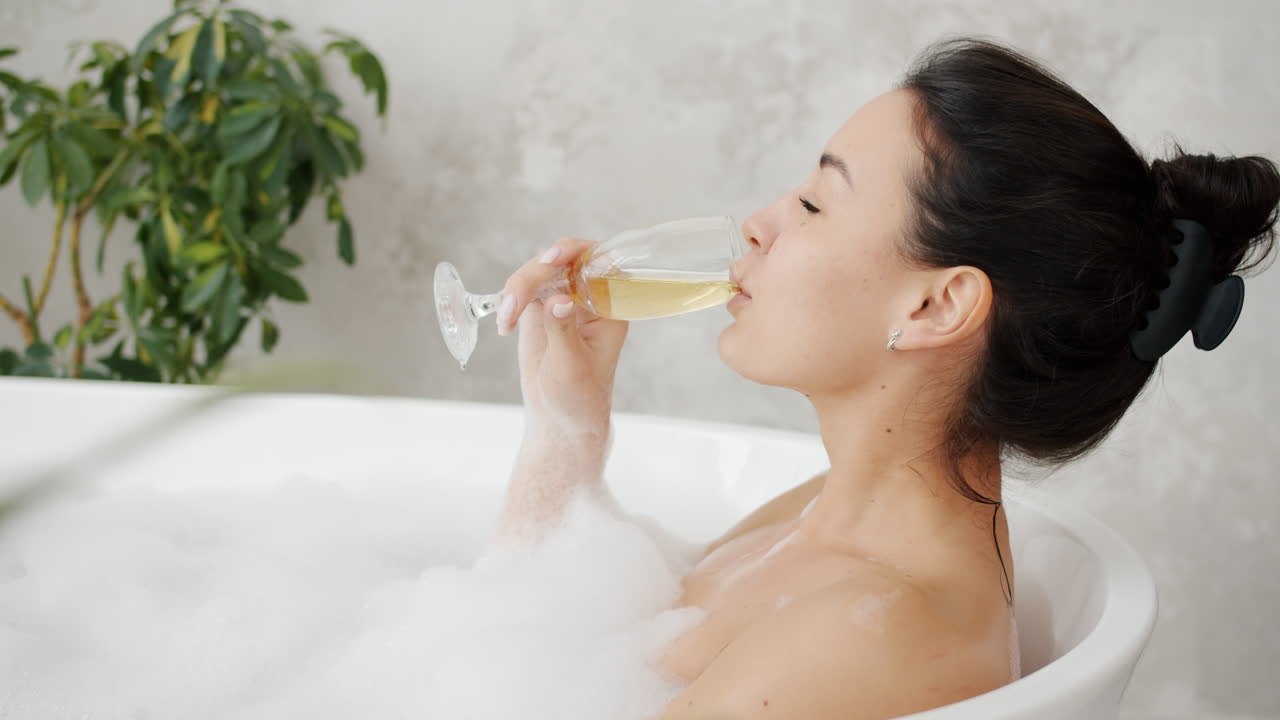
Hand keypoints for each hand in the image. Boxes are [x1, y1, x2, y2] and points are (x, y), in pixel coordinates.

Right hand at [499, 238, 628, 436]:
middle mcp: (588, 298)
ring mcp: (563, 299)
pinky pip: (522, 289)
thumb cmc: (578, 397)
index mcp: (610, 307)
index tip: (552, 259)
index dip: (576, 252)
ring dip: (516, 289)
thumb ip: (563, 330)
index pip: (599, 262)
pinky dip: (508, 301)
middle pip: (562, 261)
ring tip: (506, 321)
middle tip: (513, 300)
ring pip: (538, 271)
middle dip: (534, 274)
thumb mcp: (571, 366)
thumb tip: (559, 298)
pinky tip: (504, 326)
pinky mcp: (540, 308)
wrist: (560, 419)